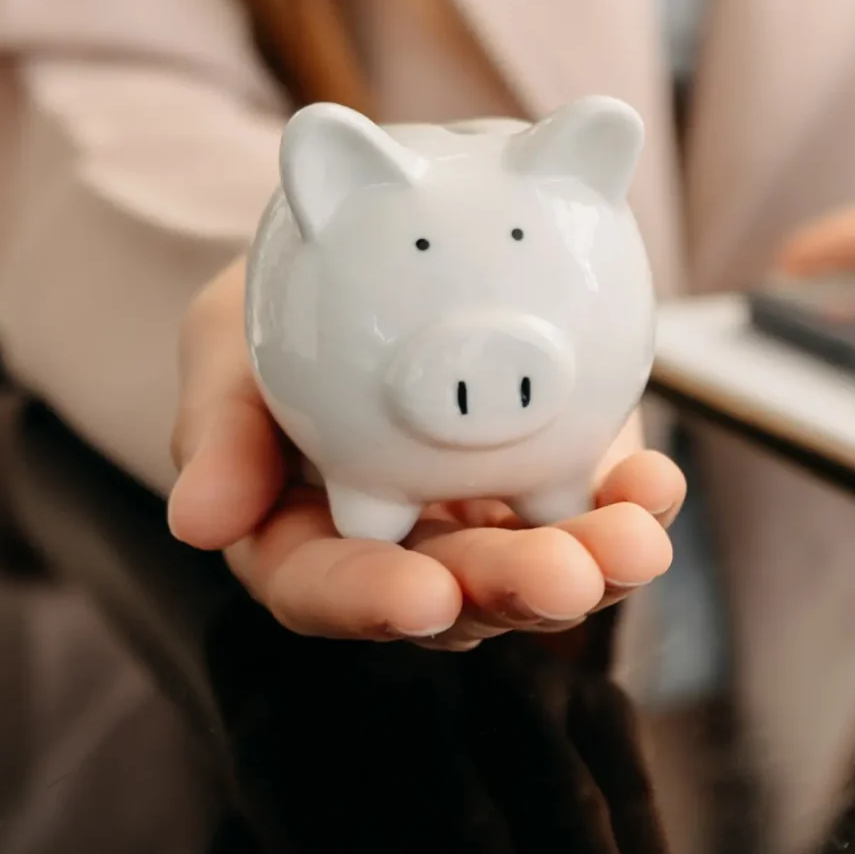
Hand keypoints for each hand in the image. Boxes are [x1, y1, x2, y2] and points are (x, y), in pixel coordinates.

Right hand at [167, 260, 685, 645]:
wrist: (377, 251)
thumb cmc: (283, 307)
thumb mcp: (227, 341)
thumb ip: (219, 424)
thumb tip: (197, 525)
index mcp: (301, 537)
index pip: (323, 591)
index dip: (369, 603)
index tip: (422, 597)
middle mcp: (400, 551)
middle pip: (450, 598)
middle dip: (509, 593)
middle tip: (562, 579)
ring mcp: (486, 525)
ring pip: (537, 570)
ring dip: (593, 565)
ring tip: (636, 542)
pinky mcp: (559, 482)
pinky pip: (602, 509)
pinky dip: (636, 504)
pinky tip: (658, 487)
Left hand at [188, 617, 686, 853]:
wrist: (385, 633)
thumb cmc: (322, 774)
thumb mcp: (265, 815)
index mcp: (289, 713)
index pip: (328, 821)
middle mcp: (397, 675)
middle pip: (458, 825)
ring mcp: (500, 670)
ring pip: (558, 805)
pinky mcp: (582, 682)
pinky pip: (624, 779)